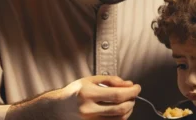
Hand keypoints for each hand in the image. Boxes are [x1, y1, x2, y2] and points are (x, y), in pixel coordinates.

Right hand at [6, 75, 140, 119]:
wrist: (58, 107)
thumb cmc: (75, 91)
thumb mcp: (91, 80)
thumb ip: (110, 80)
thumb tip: (129, 84)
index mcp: (87, 93)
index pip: (117, 95)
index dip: (131, 91)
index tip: (137, 87)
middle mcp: (88, 109)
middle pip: (120, 109)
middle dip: (132, 101)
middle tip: (133, 94)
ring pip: (119, 119)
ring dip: (129, 110)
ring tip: (128, 102)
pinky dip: (121, 117)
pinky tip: (121, 110)